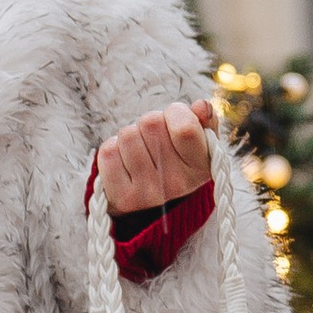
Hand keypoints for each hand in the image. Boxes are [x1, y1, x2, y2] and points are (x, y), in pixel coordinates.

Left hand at [96, 100, 220, 214]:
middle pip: (150, 122)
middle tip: (156, 139)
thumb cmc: (179, 162)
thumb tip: (201, 106)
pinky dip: (114, 149)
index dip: (175, 112)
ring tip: (141, 150)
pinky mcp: (122, 197)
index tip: (174, 119)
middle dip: (150, 123)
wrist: (157, 206)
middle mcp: (177, 184)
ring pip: (127, 134)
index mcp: (201, 168)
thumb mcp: (200, 143)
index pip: (183, 128)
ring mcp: (148, 193)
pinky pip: (108, 152)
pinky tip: (125, 161)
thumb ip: (204, 121)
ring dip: (131, 135)